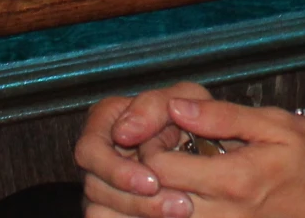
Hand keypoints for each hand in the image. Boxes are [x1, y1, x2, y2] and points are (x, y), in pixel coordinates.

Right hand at [77, 82, 215, 217]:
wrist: (215, 145)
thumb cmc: (196, 117)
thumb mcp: (185, 97)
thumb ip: (153, 106)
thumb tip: (123, 130)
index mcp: (107, 121)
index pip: (90, 149)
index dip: (116, 169)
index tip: (154, 181)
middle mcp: (100, 155)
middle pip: (94, 185)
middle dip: (134, 199)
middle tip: (179, 204)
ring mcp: (103, 184)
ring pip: (101, 210)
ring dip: (142, 212)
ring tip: (183, 210)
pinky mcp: (114, 207)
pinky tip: (167, 214)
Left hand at [137, 98, 304, 217]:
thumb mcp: (275, 124)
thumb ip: (222, 117)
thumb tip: (175, 106)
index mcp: (235, 180)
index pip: (161, 167)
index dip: (147, 144)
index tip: (158, 126)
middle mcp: (224, 216)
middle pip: (153, 201)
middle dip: (141, 173)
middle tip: (150, 148)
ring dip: (150, 197)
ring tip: (159, 170)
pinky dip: (170, 211)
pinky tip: (176, 193)